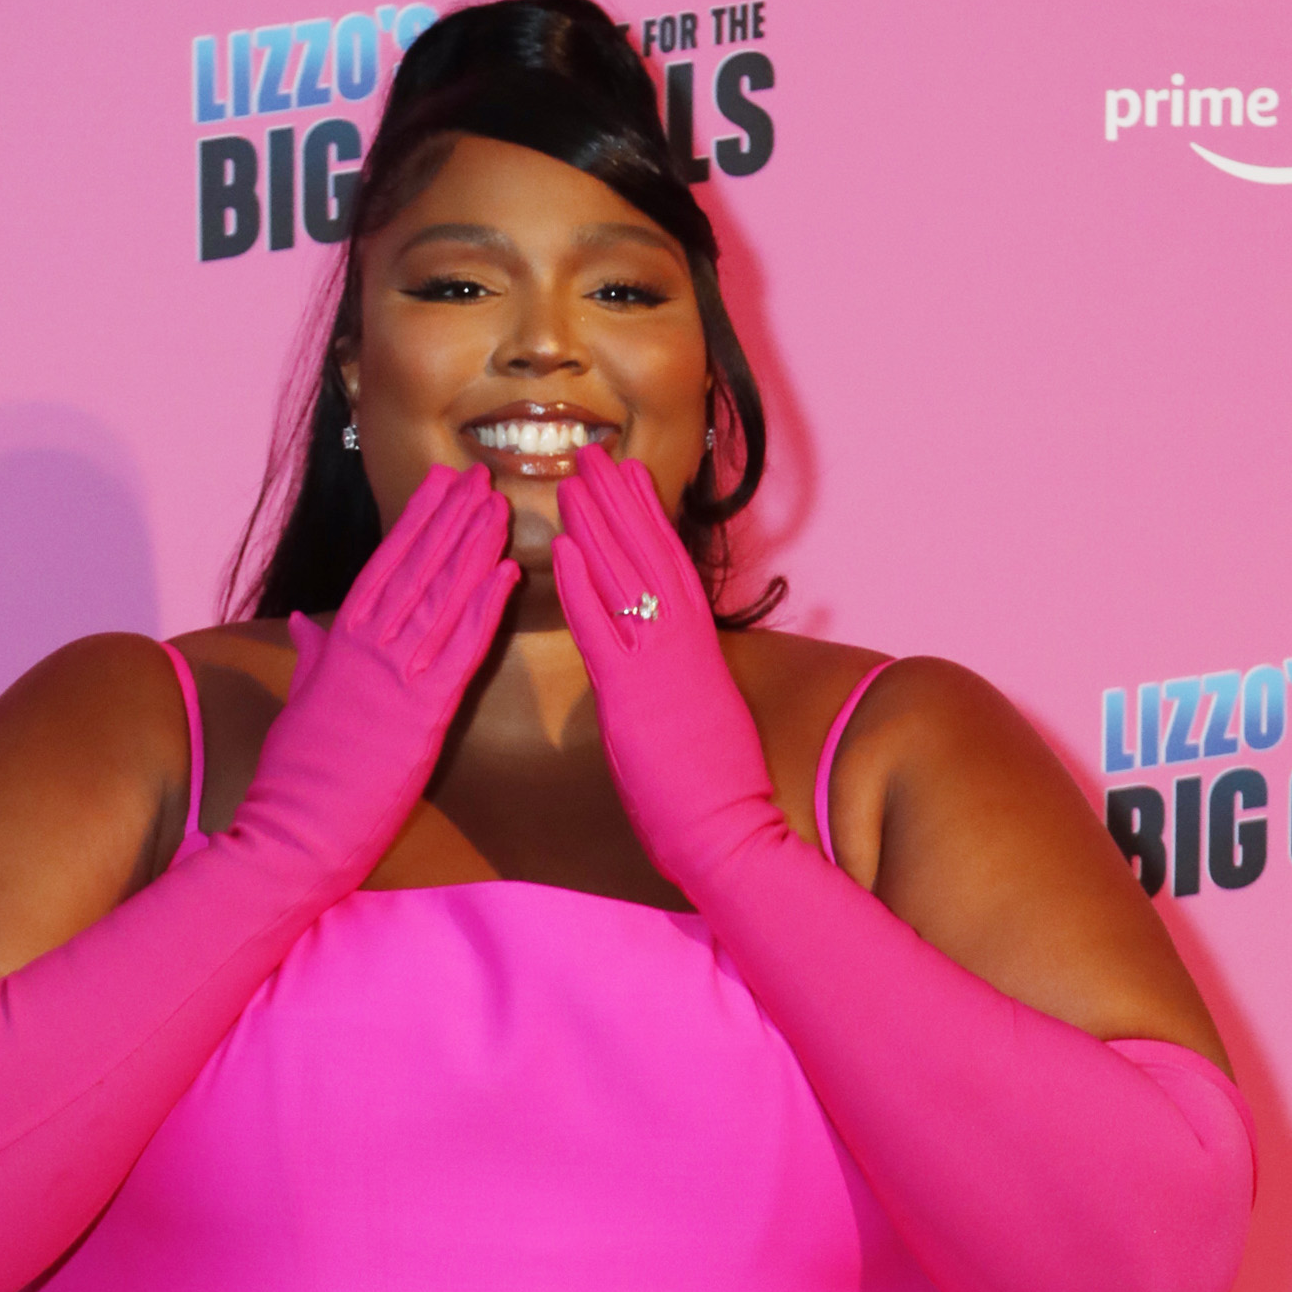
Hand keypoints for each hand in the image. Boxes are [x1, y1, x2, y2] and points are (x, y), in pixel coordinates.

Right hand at [242, 463, 517, 888]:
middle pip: (418, 568)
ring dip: (474, 547)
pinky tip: (507, 573)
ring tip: (498, 506)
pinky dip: (486, 608)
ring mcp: (397, 676)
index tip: (439, 483)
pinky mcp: (423, 712)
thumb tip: (303, 622)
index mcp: (340, 642)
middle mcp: (369, 649)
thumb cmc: (295, 774)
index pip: (384, 565)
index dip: (415, 521)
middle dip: (451, 518)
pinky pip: (463, 650)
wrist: (296, 826)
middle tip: (479, 476)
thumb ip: (311, 656)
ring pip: (443, 597)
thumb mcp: (301, 702)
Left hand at [552, 447, 782, 899]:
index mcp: (699, 655)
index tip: (631, 480)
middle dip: (619, 502)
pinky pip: (602, 628)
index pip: (670, 572)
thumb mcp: (699, 729)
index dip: (647, 521)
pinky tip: (560, 547)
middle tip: (594, 455)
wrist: (730, 837)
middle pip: (647, 557)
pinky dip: (581, 585)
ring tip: (575, 476)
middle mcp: (683, 649)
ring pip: (626, 577)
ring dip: (597, 523)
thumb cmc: (715, 801)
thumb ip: (676, 694)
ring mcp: (659, 667)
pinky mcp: (634, 695)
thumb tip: (658, 685)